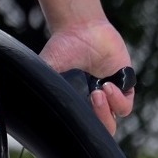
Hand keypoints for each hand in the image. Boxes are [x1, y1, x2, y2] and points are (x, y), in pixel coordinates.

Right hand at [40, 19, 134, 135]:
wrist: (80, 28)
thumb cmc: (61, 47)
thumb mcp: (48, 68)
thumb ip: (43, 86)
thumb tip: (31, 106)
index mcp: (74, 103)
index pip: (79, 127)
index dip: (77, 128)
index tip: (71, 117)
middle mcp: (91, 104)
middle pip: (97, 130)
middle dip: (96, 122)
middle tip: (90, 102)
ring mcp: (108, 97)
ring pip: (112, 121)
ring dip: (106, 112)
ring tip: (98, 92)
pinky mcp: (124, 87)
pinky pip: (125, 106)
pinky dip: (118, 100)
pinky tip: (108, 86)